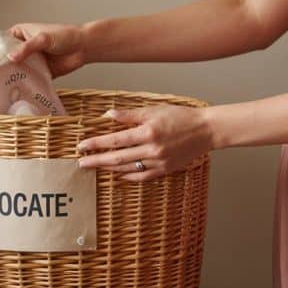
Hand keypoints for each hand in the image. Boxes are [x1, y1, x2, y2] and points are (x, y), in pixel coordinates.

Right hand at [7, 23, 86, 77]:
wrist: (84, 47)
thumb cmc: (64, 36)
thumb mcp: (43, 38)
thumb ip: (27, 48)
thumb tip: (10, 57)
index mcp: (19, 34)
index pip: (0, 42)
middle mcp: (22, 48)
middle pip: (5, 58)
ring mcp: (30, 61)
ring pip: (14, 70)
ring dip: (8, 78)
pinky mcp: (37, 73)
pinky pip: (27, 80)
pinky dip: (22, 85)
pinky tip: (15, 92)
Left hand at [77, 105, 214, 180]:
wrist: (206, 130)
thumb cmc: (181, 117)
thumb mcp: (154, 110)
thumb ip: (129, 115)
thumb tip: (108, 115)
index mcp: (147, 132)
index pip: (114, 140)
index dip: (96, 144)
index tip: (82, 146)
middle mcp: (152, 150)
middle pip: (117, 158)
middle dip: (96, 160)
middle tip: (81, 162)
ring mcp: (158, 162)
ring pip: (127, 169)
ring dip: (109, 169)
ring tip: (95, 167)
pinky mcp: (165, 170)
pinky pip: (142, 176)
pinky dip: (128, 177)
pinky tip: (118, 175)